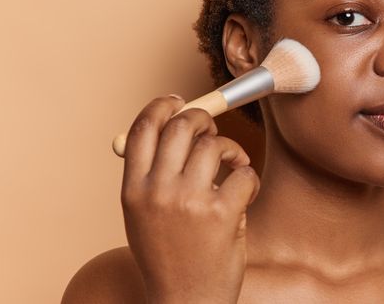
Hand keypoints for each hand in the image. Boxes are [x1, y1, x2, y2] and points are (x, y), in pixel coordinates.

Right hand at [120, 95, 259, 303]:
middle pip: (182, 126)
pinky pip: (244, 173)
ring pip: (215, 145)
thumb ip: (151, 176)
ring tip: (233, 165)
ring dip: (230, 149)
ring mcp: (189, 201)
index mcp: (133, 189)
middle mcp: (157, 191)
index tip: (178, 100)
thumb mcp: (142, 216)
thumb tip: (171, 129)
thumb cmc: (169, 256)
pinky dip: (250, 178)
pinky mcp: (221, 213)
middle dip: (203, 119)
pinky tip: (245, 193)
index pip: (144, 128)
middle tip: (212, 129)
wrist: (185, 301)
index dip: (162, 106)